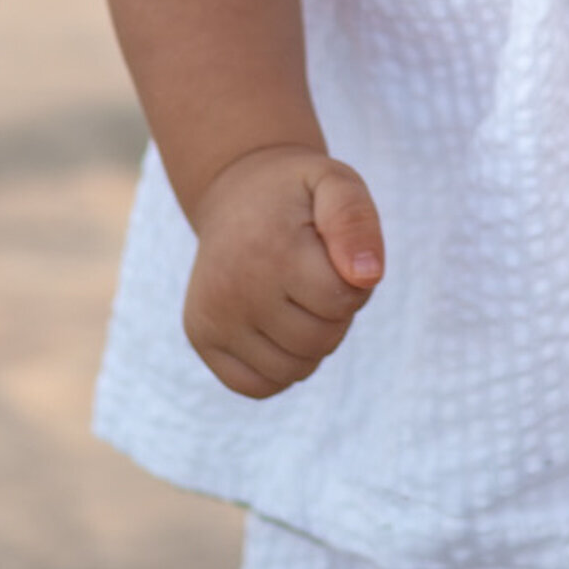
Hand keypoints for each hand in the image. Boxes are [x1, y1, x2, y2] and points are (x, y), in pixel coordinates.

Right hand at [182, 143, 384, 400]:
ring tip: (294, 294)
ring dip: (311, 341)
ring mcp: (212, 318)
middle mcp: (233, 290)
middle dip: (334, 312)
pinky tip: (275, 325)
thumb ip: (355, 220)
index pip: (344, 300)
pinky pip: (260, 385)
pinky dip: (281, 366)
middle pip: (321, 339)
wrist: (236, 195)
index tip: (332, 250)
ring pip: (295, 369)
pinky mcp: (201, 338)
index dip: (354, 279)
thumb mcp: (335, 183)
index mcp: (271, 251)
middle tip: (312, 272)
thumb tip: (367, 277)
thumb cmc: (296, 195)